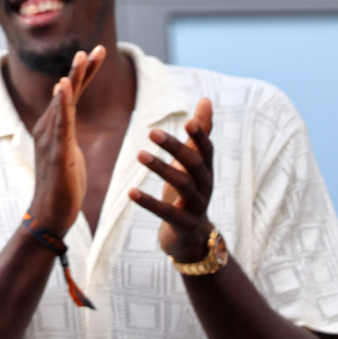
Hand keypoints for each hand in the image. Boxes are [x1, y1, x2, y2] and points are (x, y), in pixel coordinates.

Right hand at [26, 46, 104, 234]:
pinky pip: (61, 123)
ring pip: (64, 103)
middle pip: (67, 93)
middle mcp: (49, 128)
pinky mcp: (57, 152)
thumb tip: (69, 119)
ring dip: (72, 79)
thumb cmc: (61, 187)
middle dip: (80, 70)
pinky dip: (61, 103)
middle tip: (92, 49)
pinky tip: (64, 86)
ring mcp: (51, 139)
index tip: (96, 54)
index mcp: (54, 128)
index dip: (83, 74)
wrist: (50, 214)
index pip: (71, 95)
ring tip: (81, 57)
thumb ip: (67, 133)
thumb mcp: (68, 153)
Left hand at [128, 98, 214, 262]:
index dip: (200, 136)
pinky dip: (148, 202)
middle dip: (175, 147)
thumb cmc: (190, 192)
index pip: (207, 150)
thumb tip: (205, 99)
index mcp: (206, 171)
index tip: (187, 120)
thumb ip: (199, 133)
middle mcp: (205, 187)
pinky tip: (130, 191)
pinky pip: (166, 213)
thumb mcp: (194, 163)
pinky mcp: (184, 225)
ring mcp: (197, 207)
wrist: (194, 238)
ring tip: (139, 154)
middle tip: (151, 131)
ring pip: (182, 185)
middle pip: (194, 164)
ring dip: (161, 168)